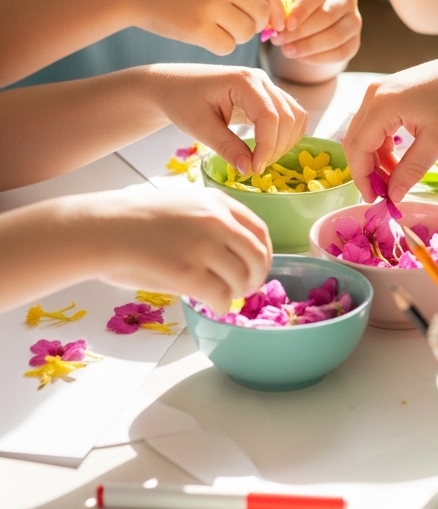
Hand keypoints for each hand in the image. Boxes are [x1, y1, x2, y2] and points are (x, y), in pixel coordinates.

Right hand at [78, 188, 272, 314]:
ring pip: (241, 279)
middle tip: (245, 289)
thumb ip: (210, 222)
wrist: (103, 228)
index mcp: (216, 202)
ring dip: (236, 293)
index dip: (264, 255)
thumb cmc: (134, 220)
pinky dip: (221, 306)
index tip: (257, 267)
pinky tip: (212, 306)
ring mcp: (204, 246)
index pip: (259, 231)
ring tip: (223, 297)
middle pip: (257, 257)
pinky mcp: (188, 273)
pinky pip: (221, 297)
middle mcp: (216, 221)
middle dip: (255, 278)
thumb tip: (232, 253)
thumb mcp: (182, 205)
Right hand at [128, 0, 286, 53]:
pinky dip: (219, 46)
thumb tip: (274, 16)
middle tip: (234, 25)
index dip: (278, 11)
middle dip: (253, 25)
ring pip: (246, 32)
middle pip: (261, 14)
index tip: (277, 24)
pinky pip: (227, 46)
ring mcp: (210, 4)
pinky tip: (203, 36)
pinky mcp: (197, 27)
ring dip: (235, 36)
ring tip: (214, 27)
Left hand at [144, 63, 306, 175]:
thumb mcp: (200, 127)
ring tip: (260, 160)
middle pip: (288, 117)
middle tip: (254, 168)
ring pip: (295, 116)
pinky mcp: (267, 94)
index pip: (270, 117)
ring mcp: (267, 85)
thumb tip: (249, 170)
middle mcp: (261, 79)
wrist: (174, 85)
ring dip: (285, 142)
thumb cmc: (182, 101)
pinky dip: (286, 135)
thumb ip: (226, 147)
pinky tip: (267, 149)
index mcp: (244, 81)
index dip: (267, 147)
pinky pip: (291, 115)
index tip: (253, 169)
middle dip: (277, 147)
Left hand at [273, 0, 360, 65]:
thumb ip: (280, 10)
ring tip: (288, 51)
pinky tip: (302, 58)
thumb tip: (272, 25)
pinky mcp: (355, 41)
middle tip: (280, 41)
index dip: (301, 10)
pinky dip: (319, 58)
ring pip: (336, 36)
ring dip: (309, 46)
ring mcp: (354, 20)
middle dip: (301, 31)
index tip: (286, 25)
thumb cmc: (298, 7)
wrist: (315, 20)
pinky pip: (341, 53)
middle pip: (327, 15)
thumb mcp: (288, 1)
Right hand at [343, 47, 437, 203]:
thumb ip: (411, 171)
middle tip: (384, 193)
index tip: (375, 199)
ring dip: (375, 158)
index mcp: (382, 105)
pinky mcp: (388, 92)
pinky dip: (381, 145)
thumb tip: (393, 197)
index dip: (362, 177)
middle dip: (366, 169)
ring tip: (395, 179)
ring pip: (364, 133)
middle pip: (355, 140)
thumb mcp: (436, 142)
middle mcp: (373, 95)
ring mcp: (379, 91)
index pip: (358, 148)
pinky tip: (398, 160)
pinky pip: (375, 124)